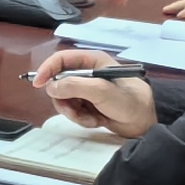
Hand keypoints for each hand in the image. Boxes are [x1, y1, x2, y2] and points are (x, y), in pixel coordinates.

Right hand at [28, 50, 157, 139]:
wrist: (145, 124)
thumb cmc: (129, 102)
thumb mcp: (101, 91)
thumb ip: (75, 86)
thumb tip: (50, 87)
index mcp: (93, 62)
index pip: (62, 59)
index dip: (47, 69)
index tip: (38, 84)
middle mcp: (88, 74)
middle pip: (60, 82)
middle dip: (64, 99)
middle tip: (73, 111)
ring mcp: (88, 90)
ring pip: (65, 99)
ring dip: (74, 112)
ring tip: (90, 118)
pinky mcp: (90, 105)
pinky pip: (73, 111)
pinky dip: (81, 118)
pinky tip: (95, 121)